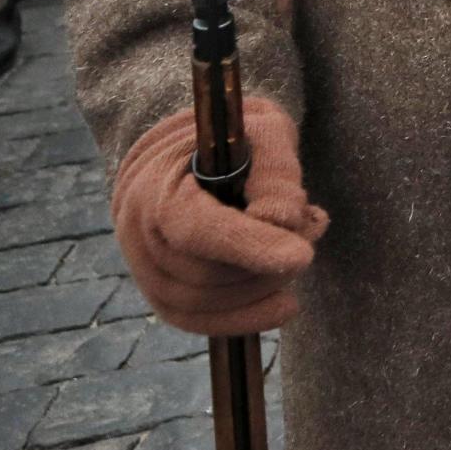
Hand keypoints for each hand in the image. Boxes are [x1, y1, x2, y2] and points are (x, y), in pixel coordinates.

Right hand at [111, 97, 328, 334]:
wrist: (184, 153)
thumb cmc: (231, 139)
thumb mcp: (261, 128)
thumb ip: (276, 169)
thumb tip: (283, 222)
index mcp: (157, 186)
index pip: (201, 229)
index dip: (251, 245)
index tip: (301, 257)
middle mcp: (138, 233)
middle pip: (206, 274)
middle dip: (269, 261)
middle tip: (312, 228)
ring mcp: (144, 268)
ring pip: (205, 303)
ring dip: (264, 285)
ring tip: (300, 248)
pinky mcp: (161, 293)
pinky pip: (198, 321)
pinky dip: (245, 318)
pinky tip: (285, 305)